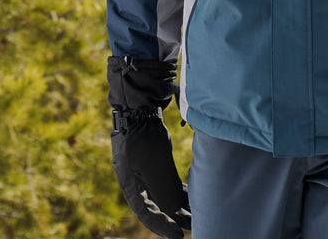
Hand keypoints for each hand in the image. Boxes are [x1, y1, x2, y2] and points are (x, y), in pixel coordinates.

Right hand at [111, 109, 190, 238]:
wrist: (139, 103)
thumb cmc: (143, 133)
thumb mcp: (153, 163)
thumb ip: (163, 188)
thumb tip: (174, 210)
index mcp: (130, 184)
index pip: (146, 213)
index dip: (162, 227)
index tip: (178, 236)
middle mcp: (136, 178)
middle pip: (157, 205)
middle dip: (175, 217)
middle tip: (194, 226)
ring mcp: (146, 166)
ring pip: (164, 192)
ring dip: (180, 204)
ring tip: (198, 213)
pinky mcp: (156, 156)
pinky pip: (169, 179)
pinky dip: (180, 189)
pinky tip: (194, 194)